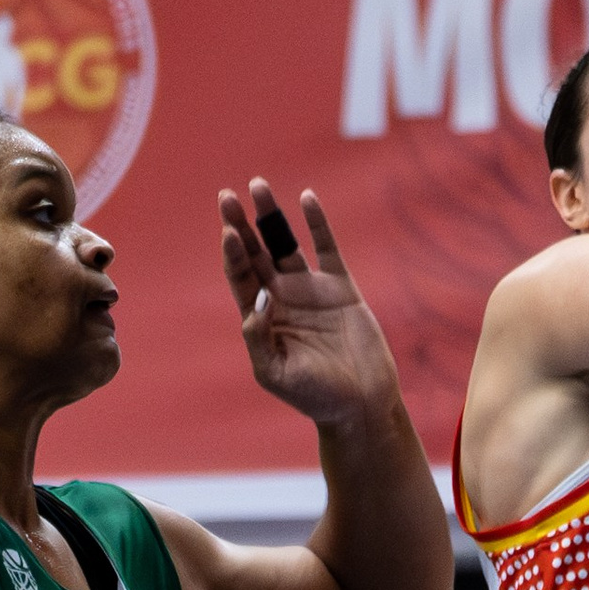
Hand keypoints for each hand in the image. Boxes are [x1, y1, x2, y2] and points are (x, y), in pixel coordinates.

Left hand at [219, 179, 407, 433]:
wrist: (361, 403)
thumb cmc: (315, 396)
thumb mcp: (276, 373)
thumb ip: (258, 337)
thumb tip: (258, 299)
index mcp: (262, 318)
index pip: (240, 276)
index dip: (232, 253)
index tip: (228, 232)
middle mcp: (282, 298)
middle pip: (255, 252)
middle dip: (241, 225)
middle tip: (227, 196)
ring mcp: (310, 290)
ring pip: (285, 243)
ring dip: (271, 216)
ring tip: (257, 185)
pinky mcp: (340, 288)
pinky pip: (326, 248)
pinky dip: (317, 223)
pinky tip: (306, 198)